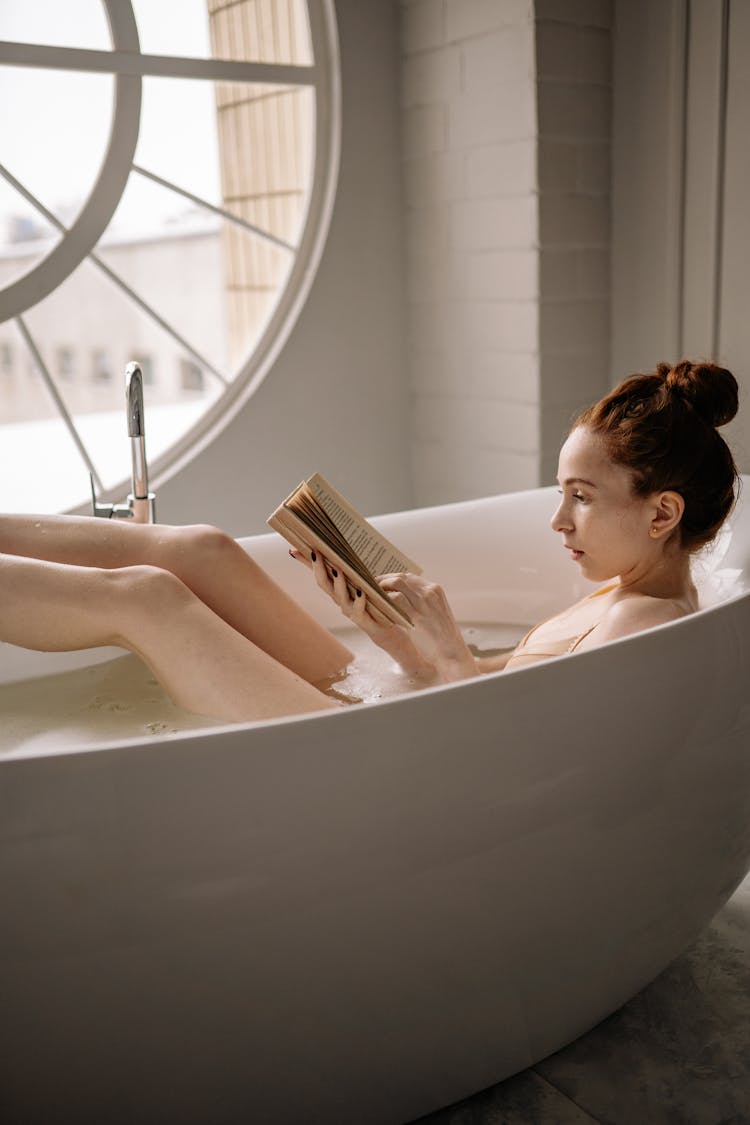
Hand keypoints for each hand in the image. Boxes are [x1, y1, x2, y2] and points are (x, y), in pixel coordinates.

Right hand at [290, 550, 436, 680]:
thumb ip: (358, 573)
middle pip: (325, 585)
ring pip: (340, 597)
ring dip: (338, 582)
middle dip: (319, 568)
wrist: (394, 635)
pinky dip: (360, 601)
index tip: (294, 549)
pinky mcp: (367, 624)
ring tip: (338, 568)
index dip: (307, 564)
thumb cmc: (379, 608)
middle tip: (316, 552)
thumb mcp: (367, 586)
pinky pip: (360, 612)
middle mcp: (343, 603)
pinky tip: (361, 591)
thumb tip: (349, 553)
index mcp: (341, 593)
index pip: (321, 575)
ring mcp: (353, 614)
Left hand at [377, 572, 477, 680]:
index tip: (382, 583)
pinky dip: (385, 599)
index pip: (409, 577)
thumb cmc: (442, 637)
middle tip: (372, 587)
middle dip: (384, 580)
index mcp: (435, 590)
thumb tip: (401, 598)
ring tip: (373, 595)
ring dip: (382, 587)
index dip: (392, 578)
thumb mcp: (435, 613)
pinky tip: (379, 605)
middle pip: (401, 576)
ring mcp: (424, 601)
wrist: (452, 652)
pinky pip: (395, 598)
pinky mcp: (417, 613)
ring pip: (397, 583)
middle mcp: (430, 591)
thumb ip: (421, 603)